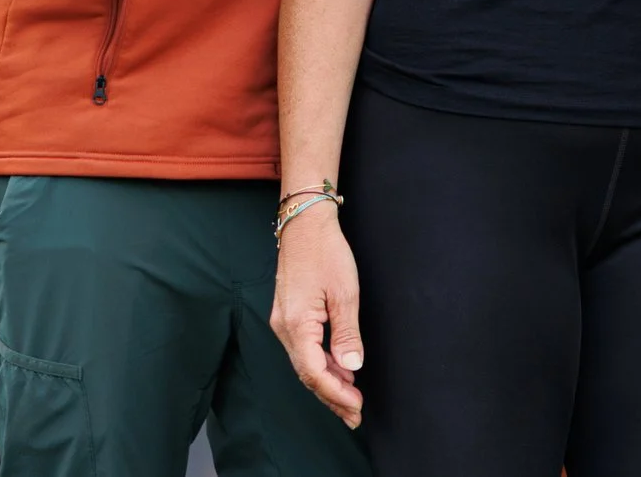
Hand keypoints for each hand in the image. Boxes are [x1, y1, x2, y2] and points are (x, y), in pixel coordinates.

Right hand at [270, 204, 365, 426]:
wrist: (304, 225)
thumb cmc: (326, 252)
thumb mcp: (345, 292)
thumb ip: (346, 332)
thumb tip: (350, 367)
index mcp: (296, 325)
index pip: (314, 372)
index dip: (336, 393)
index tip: (356, 406)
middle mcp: (283, 329)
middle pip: (307, 374)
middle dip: (331, 397)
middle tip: (354, 415)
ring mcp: (283, 323)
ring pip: (305, 364)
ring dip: (327, 383)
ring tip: (350, 401)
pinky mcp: (289, 317)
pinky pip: (304, 351)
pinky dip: (321, 365)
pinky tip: (338, 372)